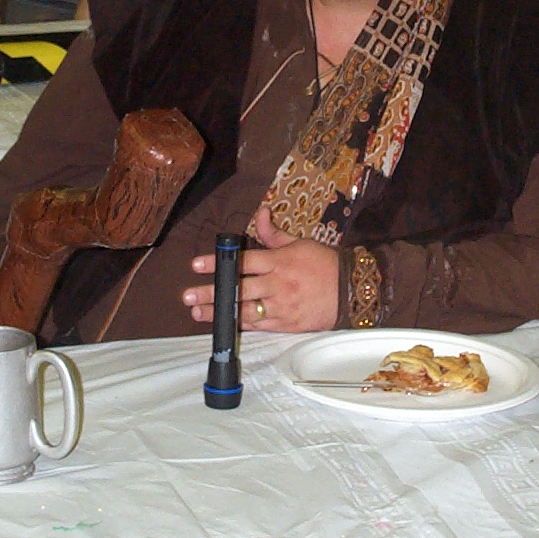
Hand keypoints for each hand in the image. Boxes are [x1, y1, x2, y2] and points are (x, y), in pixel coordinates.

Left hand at [182, 207, 339, 331]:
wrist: (351, 290)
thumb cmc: (325, 264)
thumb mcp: (300, 243)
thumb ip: (273, 234)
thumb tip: (260, 212)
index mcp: (280, 262)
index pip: (242, 261)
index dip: (218, 262)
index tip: (196, 265)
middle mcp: (278, 285)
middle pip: (238, 289)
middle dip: (211, 292)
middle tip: (188, 294)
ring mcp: (282, 307)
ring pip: (244, 310)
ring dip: (219, 312)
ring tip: (197, 312)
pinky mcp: (287, 324)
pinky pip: (259, 325)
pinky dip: (240, 324)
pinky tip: (223, 324)